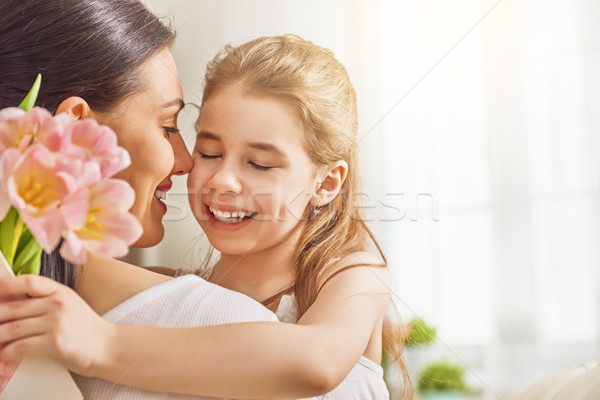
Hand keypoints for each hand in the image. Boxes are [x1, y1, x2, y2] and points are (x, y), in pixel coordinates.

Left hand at [0, 275, 114, 375]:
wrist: (106, 346)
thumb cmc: (84, 328)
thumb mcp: (68, 305)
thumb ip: (44, 301)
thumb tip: (9, 304)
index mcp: (60, 291)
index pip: (27, 281)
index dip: (5, 285)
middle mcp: (57, 304)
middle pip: (13, 308)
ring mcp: (56, 323)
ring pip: (12, 329)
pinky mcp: (55, 343)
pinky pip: (20, 347)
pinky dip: (7, 353)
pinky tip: (4, 355)